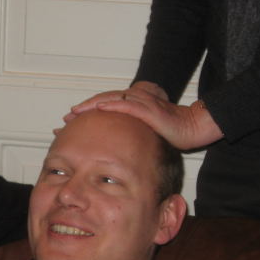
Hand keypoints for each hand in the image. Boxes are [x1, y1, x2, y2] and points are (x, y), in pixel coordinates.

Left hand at [64, 81, 223, 149]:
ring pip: (110, 100)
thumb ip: (128, 141)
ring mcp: (142, 103)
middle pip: (102, 102)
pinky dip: (112, 105)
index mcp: (131, 108)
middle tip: (64, 120)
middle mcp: (134, 102)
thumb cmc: (173, 134)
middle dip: (82, 111)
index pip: (103, 108)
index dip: (85, 114)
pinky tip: (99, 108)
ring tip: (75, 113)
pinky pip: (128, 105)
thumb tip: (111, 159)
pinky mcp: (151, 109)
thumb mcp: (144, 139)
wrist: (195, 128)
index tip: (68, 124)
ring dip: (91, 106)